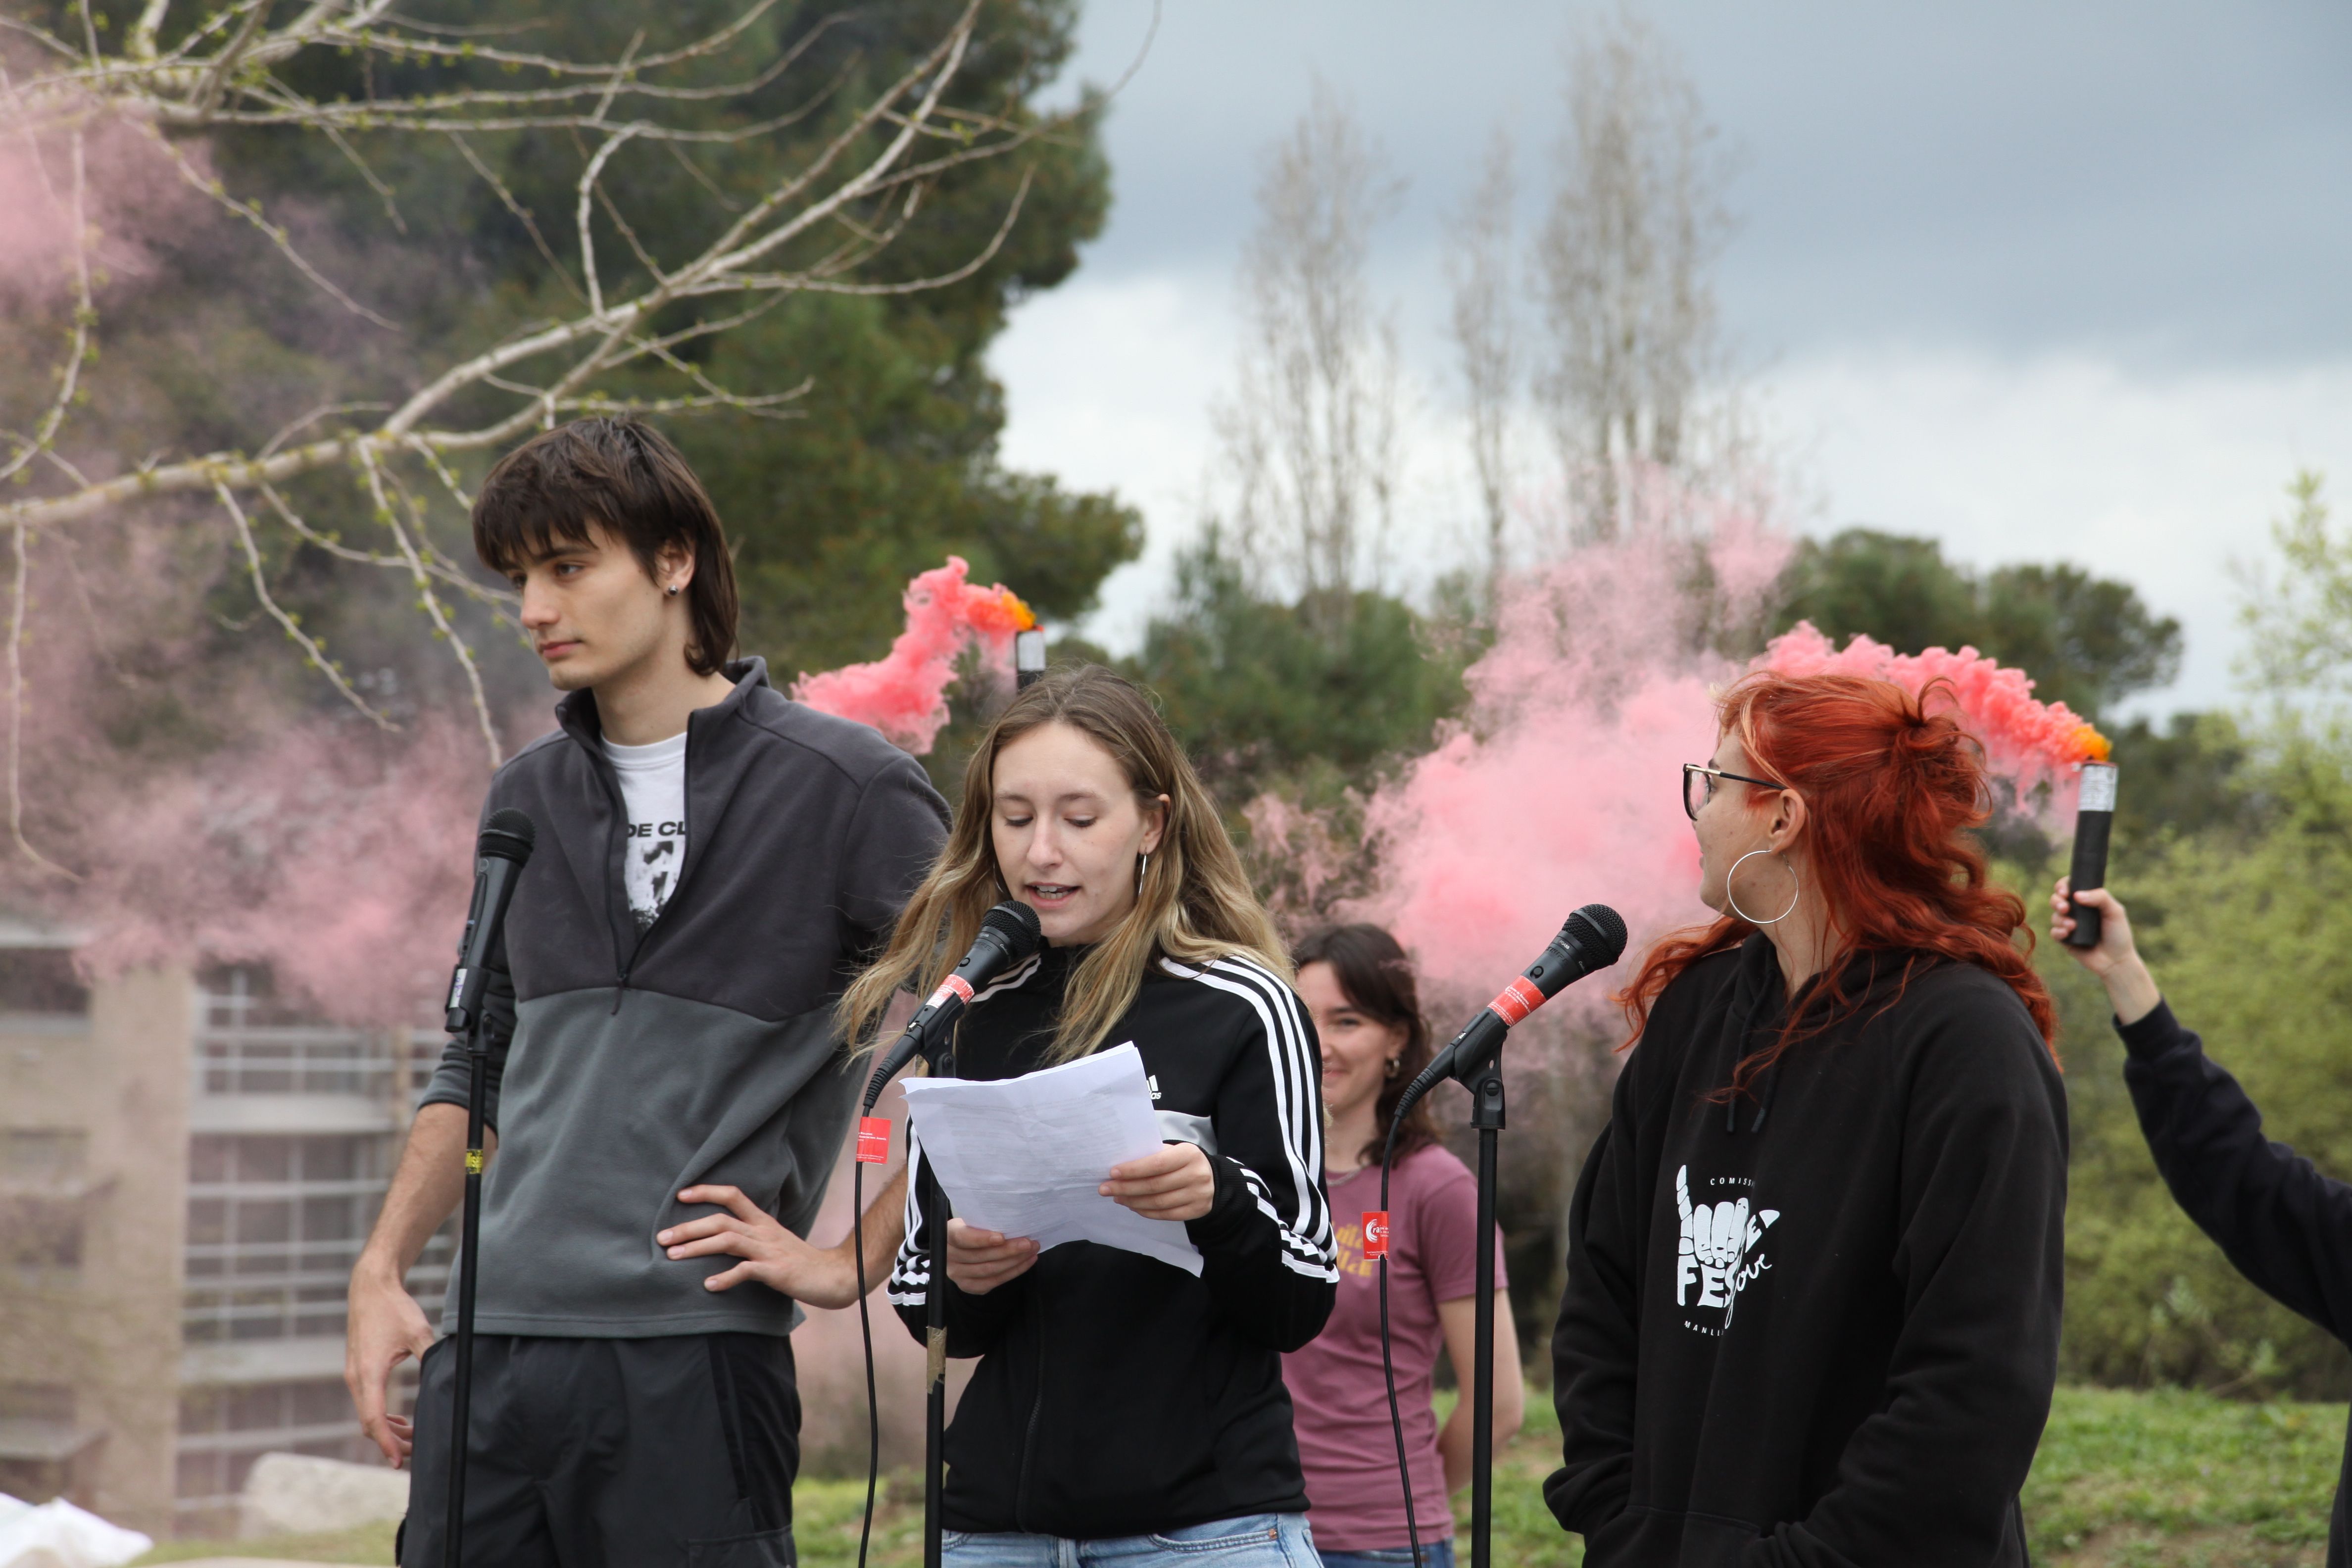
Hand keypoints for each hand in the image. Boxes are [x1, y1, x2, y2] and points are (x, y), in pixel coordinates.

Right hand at [345, 1260, 434, 1467]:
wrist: (370, 1287)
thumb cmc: (394, 1307)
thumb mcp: (418, 1331)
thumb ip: (431, 1356)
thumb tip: (448, 1377)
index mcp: (369, 1373)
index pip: (375, 1419)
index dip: (387, 1443)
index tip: (398, 1461)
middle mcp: (356, 1378)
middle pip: (369, 1423)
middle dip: (391, 1441)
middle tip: (417, 1451)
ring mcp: (354, 1375)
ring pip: (367, 1414)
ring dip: (387, 1429)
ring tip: (412, 1436)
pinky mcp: (357, 1370)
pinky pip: (366, 1402)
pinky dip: (381, 1415)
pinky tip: (398, 1418)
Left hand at [661, 1185, 850, 1303]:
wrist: (835, 1276)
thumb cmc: (802, 1262)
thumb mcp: (775, 1243)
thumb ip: (752, 1239)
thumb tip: (721, 1240)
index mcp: (763, 1222)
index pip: (733, 1195)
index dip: (706, 1191)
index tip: (681, 1195)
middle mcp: (763, 1232)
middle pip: (721, 1220)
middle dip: (688, 1227)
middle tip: (662, 1237)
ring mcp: (769, 1251)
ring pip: (727, 1240)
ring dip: (696, 1247)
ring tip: (672, 1257)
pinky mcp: (775, 1271)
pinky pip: (745, 1271)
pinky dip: (725, 1278)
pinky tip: (709, 1285)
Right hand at [944, 1218, 1038, 1294]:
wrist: (960, 1247)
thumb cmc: (972, 1228)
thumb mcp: (972, 1220)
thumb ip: (985, 1221)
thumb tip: (1014, 1221)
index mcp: (948, 1234)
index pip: (962, 1237)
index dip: (981, 1239)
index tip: (1002, 1237)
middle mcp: (949, 1256)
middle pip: (980, 1256)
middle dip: (1008, 1250)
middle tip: (1029, 1243)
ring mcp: (957, 1273)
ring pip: (990, 1270)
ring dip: (1015, 1261)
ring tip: (1031, 1251)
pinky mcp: (967, 1285)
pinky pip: (993, 1281)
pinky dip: (1013, 1272)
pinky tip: (1026, 1262)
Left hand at [1101, 1141, 1215, 1222]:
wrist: (1213, 1179)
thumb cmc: (1184, 1162)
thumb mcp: (1174, 1151)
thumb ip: (1153, 1156)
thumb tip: (1120, 1167)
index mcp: (1189, 1154)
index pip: (1157, 1163)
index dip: (1134, 1169)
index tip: (1113, 1172)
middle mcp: (1196, 1175)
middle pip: (1155, 1185)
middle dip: (1126, 1188)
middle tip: (1105, 1188)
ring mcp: (1198, 1195)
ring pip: (1158, 1202)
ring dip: (1133, 1201)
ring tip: (1117, 1197)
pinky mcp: (1197, 1211)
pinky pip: (1166, 1215)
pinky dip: (1146, 1212)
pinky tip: (1133, 1206)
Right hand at [2050, 876, 2161, 1024]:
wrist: (2116, 961)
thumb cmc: (2118, 934)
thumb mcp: (2115, 911)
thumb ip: (2100, 897)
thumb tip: (2076, 895)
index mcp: (2088, 901)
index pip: (2071, 886)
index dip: (2063, 885)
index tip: (2065, 891)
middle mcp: (2077, 911)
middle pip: (2057, 899)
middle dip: (2056, 900)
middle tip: (2065, 907)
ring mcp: (2069, 925)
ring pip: (2054, 915)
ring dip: (2060, 918)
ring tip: (2072, 926)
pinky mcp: (2065, 940)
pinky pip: (2053, 932)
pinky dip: (2058, 931)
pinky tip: (2066, 933)